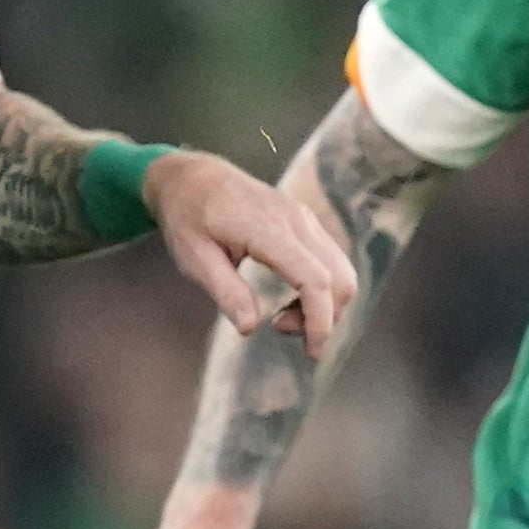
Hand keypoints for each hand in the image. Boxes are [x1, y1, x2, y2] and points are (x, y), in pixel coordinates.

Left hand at [149, 150, 357, 358]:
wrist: (191, 177)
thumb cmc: (187, 216)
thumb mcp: (194, 258)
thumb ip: (226, 292)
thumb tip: (250, 328)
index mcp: (269, 229)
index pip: (314, 280)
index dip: (320, 321)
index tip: (312, 352)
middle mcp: (297, 221)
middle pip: (339, 277)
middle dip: (325, 317)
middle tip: (282, 329)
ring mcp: (305, 218)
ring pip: (341, 269)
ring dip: (324, 303)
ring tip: (284, 316)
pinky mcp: (305, 221)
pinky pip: (331, 259)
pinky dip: (322, 288)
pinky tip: (291, 296)